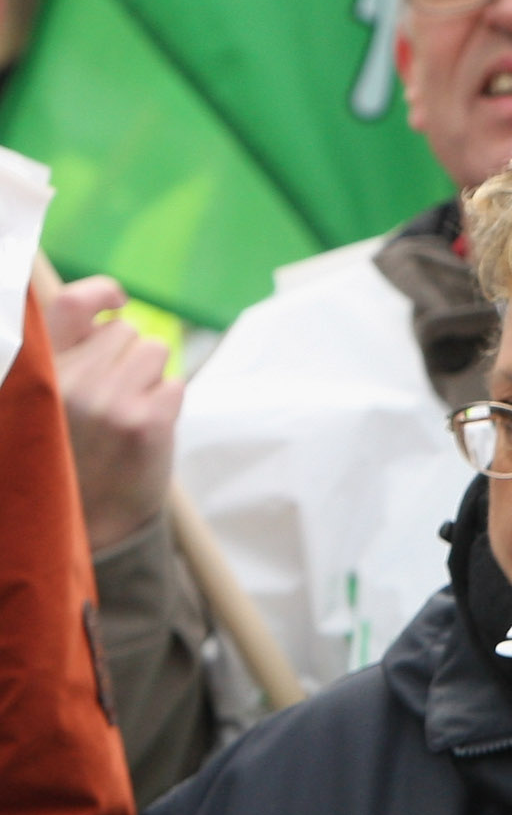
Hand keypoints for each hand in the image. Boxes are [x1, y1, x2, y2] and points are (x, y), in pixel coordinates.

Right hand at [45, 277, 183, 552]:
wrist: (88, 523)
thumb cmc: (69, 453)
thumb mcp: (46, 401)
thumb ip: (69, 355)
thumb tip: (111, 310)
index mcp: (35, 373)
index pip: (69, 304)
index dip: (100, 291)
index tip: (117, 299)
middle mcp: (65, 383)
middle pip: (124, 330)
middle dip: (125, 355)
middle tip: (108, 398)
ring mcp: (106, 402)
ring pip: (154, 351)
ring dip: (148, 377)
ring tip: (123, 413)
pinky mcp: (145, 423)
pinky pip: (173, 384)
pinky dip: (165, 403)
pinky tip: (141, 430)